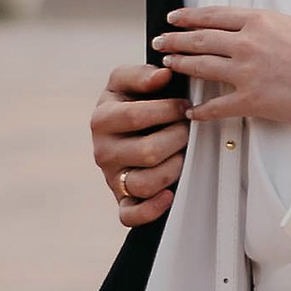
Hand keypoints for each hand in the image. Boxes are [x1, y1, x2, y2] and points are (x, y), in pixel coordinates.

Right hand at [94, 60, 187, 225]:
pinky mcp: (121, 200)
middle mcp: (102, 150)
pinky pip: (130, 216)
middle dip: (177, 139)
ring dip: (173, 168)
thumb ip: (142, 74)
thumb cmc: (132, 102)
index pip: (137, 116)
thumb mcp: (128, 81)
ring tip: (182, 154)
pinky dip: (152, 209)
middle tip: (187, 130)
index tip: (184, 106)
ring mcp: (111, 178)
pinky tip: (169, 195)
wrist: (127, 130)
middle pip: (147, 152)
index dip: (168, 110)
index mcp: (102, 118)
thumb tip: (163, 75)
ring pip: (145, 183)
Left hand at [154, 5, 290, 134]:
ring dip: (180, 65)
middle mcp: (248, 43)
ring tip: (167, 65)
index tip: (173, 18)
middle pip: (200, 39)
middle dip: (175, 40)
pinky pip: (216, 106)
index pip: (213, 15)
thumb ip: (263, 24)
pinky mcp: (252, 101)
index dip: (188, 16)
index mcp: (260, 20)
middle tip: (159, 41)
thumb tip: (240, 25)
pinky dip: (200, 110)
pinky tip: (190, 111)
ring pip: (201, 67)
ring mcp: (247, 73)